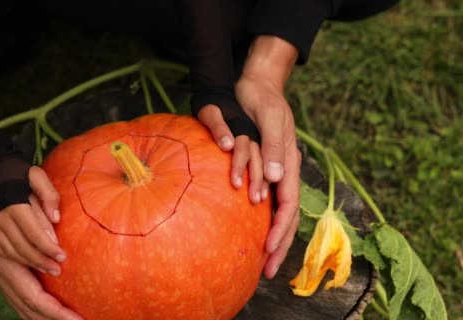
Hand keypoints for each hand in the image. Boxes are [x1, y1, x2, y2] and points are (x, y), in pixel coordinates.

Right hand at [0, 166, 81, 318]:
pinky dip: (29, 310)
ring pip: (17, 296)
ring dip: (42, 314)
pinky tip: (47, 318)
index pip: (31, 244)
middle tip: (76, 319)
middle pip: (24, 286)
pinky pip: (11, 295)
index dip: (47, 256)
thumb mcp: (33, 176)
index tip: (63, 263)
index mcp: (8, 222)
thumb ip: (47, 194)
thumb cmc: (16, 179)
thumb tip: (55, 218)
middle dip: (51, 308)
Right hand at [0, 166, 64, 275]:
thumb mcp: (37, 175)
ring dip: (30, 263)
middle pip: (22, 246)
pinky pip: (0, 252)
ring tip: (48, 269)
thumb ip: (49, 194)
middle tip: (58, 270)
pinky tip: (29, 264)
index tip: (62, 256)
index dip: (48, 248)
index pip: (33, 233)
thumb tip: (56, 219)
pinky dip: (15, 260)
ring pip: (11, 252)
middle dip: (41, 260)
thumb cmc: (16, 173)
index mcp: (13, 205)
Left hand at [199, 35, 300, 279]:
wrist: (257, 84)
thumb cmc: (261, 99)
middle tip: (268, 272)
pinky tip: (256, 234)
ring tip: (264, 262)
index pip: (289, 204)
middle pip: (287, 215)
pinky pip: (270, 201)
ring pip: (280, 212)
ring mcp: (278, 172)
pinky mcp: (267, 169)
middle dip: (279, 245)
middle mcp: (286, 171)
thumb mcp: (270, 117)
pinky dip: (265, 221)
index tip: (268, 251)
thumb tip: (276, 179)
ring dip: (274, 238)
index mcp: (290, 162)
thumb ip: (275, 148)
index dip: (280, 230)